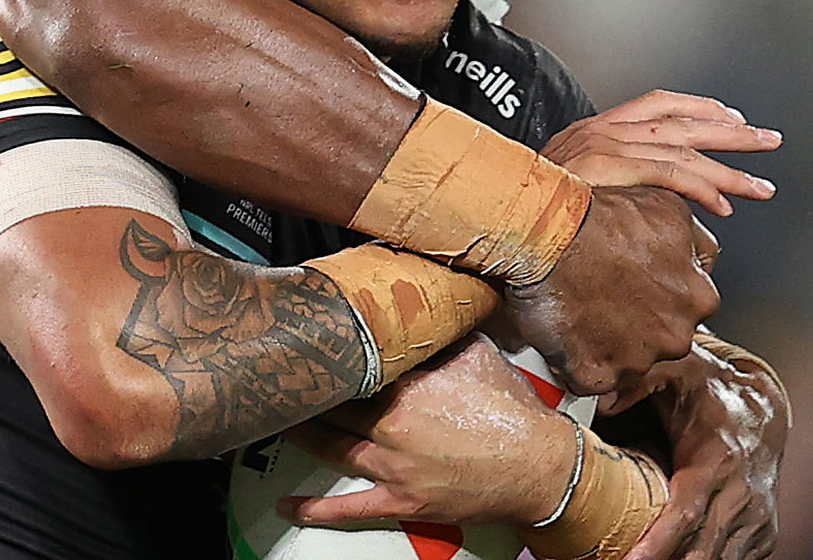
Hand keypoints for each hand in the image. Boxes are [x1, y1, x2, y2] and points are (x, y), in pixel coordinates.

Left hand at [281, 336, 575, 527]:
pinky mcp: (402, 501)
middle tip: (276, 378)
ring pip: (331, 446)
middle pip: (333, 404)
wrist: (539, 465)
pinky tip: (287, 503)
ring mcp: (394, 465)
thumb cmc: (512, 408)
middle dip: (305, 392)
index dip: (325, 354)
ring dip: (301, 433)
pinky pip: (350, 507)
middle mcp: (394, 422)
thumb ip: (441, 333)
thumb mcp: (477, 354)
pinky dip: (316, 507)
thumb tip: (421, 304)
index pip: (354, 362)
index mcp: (410, 383)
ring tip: (273, 420)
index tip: (301, 342)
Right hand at [504, 187, 720, 396]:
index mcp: (700, 297)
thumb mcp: (669, 206)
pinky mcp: (597, 376)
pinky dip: (580, 363)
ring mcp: (637, 360)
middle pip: (661, 337)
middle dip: (638, 322)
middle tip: (606, 297)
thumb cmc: (600, 214)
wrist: (548, 232)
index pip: (688, 306)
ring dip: (610, 344)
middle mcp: (676, 334)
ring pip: (629, 361)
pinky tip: (568, 336)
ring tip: (582, 312)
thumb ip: (697, 239)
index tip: (638, 285)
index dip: (659, 293)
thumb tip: (703, 256)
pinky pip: (593, 380)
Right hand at [544, 91, 779, 217]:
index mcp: (594, 128)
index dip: (700, 109)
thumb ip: (602, 185)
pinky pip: (668, 174)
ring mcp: (605, 146)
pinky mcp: (607, 166)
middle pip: (681, 122)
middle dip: (732, 133)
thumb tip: (635, 204)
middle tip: (769, 141)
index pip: (658, 104)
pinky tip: (723, 203)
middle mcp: (603, 129)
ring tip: (762, 186)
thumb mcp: (565, 184)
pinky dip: (701, 188)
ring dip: (729, 169)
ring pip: (683, 150)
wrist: (493, 206)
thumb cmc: (525, 206)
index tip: (732, 119)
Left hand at [609, 342, 786, 559]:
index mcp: (716, 461)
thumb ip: (635, 383)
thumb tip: (599, 400)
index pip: (685, 514)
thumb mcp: (673, 373)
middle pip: (701, 550)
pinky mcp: (762, 534)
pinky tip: (671, 557)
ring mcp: (757, 518)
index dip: (657, 545)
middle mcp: (742, 495)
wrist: (761, 409)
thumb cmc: (711, 392)